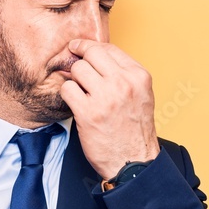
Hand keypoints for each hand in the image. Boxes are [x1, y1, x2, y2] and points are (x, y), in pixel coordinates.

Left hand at [60, 39, 159, 179]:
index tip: (79, 48)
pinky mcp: (88, 112)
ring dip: (74, 80)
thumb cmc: (135, 131)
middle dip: (79, 59)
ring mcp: (105, 97)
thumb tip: (97, 57)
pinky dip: (67, 95)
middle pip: (91, 53)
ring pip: (77, 69)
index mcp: (139, 76)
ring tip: (81, 93)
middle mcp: (123, 83)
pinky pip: (67, 89)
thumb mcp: (141, 95)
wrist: (133, 162)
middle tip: (73, 65)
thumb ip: (124, 75)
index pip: (109, 48)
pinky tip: (75, 103)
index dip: (90, 47)